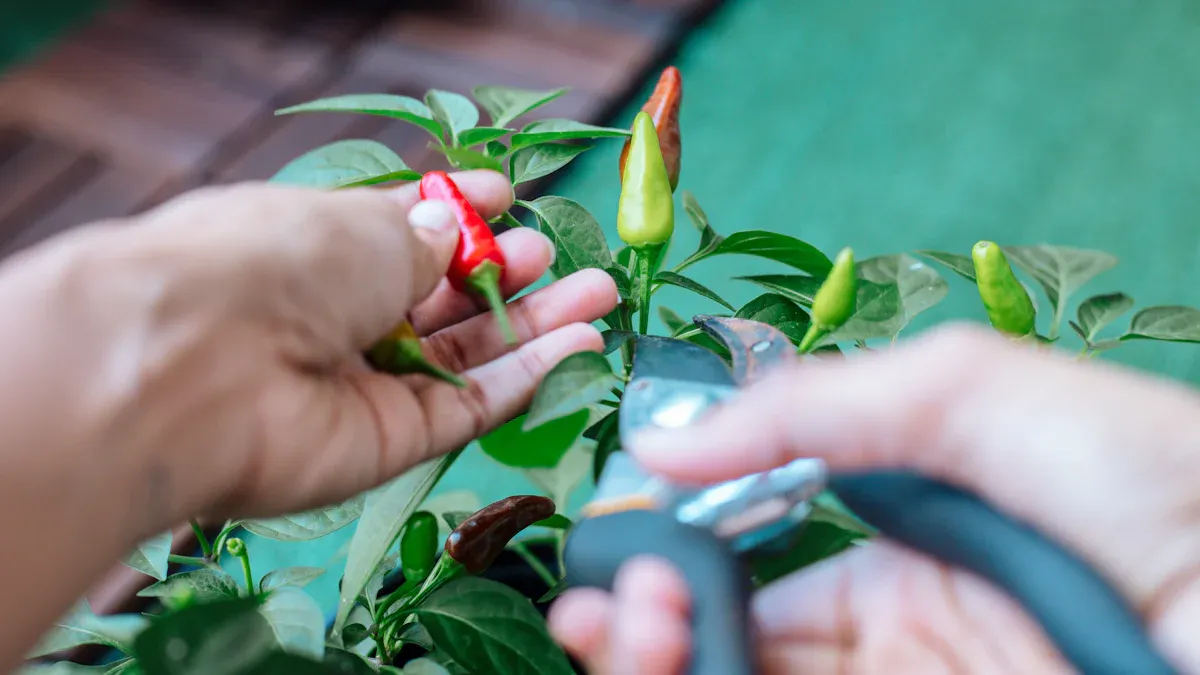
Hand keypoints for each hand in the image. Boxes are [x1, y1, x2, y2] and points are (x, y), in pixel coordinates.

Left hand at [0, 170, 616, 531]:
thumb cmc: (272, 260)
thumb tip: (455, 224)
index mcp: (311, 246)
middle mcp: (333, 317)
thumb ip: (423, 235)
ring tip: (598, 297)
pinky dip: (523, 380)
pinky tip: (576, 345)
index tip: (509, 197)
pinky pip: (466, 408)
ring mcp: (360, 384)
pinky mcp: (386, 443)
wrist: (199, 366)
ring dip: (531, 327)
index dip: (455, 215)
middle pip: (438, 300)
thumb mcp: (361, 225)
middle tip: (562, 259)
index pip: (394, 231)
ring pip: (463, 357)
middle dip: (505, 276)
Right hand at [548, 326, 1199, 673]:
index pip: (747, 564)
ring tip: (630, 630)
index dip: (674, 559)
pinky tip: (679, 660)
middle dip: (647, 624)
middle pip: (731, 642)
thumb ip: (814, 405)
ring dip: (666, 659)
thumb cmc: (1150, 479)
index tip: (624, 549)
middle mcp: (889, 635)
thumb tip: (666, 438)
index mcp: (895, 547)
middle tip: (608, 610)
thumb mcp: (969, 395)